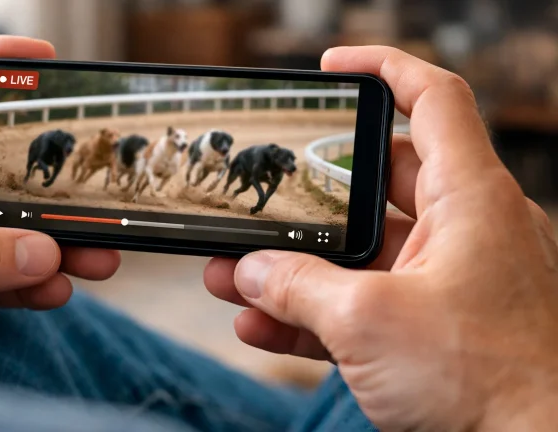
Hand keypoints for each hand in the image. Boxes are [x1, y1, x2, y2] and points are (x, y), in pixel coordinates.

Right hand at [204, 46, 557, 430]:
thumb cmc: (492, 381)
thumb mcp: (369, 322)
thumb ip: (299, 288)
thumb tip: (252, 273)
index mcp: (470, 200)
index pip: (432, 100)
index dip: (382, 69)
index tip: (332, 67)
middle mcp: (465, 232)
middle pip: (376, 186)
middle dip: (309, 199)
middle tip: (260, 205)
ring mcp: (448, 283)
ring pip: (361, 256)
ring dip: (297, 268)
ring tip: (234, 277)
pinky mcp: (433, 330)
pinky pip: (364, 307)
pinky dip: (314, 314)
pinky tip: (261, 326)